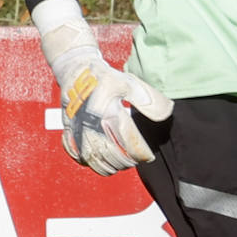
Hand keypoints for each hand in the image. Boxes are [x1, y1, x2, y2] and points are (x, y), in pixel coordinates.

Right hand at [33, 0, 173, 175]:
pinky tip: (99, 160)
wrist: (75, 70)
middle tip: (136, 160)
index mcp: (109, 114)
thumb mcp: (130, 83)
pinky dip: (89, 162)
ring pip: (94, 160)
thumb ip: (149, 99)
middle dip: (126, 161)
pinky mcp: (69, 131)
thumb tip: (167, 113)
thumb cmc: (104, 78)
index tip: (149, 156)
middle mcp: (92, 125)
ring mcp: (78, 130)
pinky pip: (76, 154)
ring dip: (109, 166)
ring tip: (121, 163)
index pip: (129, 142)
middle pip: (112, 155)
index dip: (141, 153)